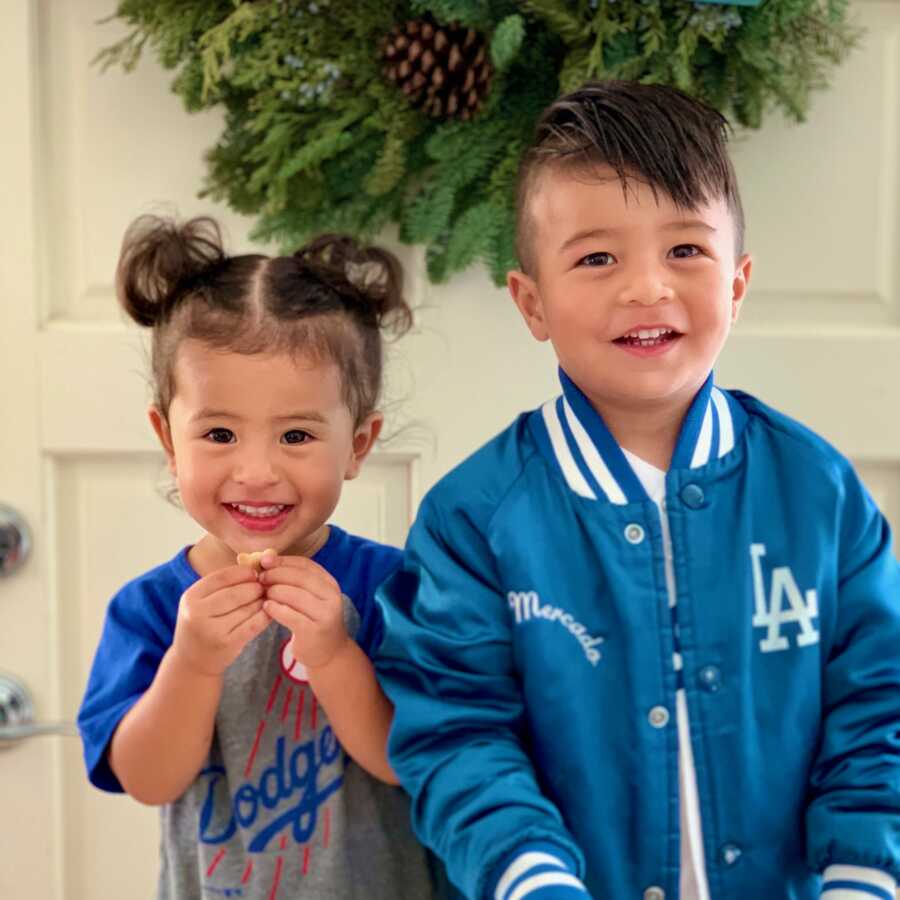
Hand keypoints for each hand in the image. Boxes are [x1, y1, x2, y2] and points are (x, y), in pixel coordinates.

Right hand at [171, 565, 269, 676]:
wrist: (191, 662)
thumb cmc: (202, 624)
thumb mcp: (201, 602)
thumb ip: (222, 584)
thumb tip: (254, 564)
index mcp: (190, 598)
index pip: (221, 577)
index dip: (242, 572)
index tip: (255, 572)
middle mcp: (197, 613)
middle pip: (235, 593)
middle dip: (254, 587)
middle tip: (265, 586)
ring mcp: (211, 630)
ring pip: (246, 609)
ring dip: (261, 601)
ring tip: (268, 598)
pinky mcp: (226, 644)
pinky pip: (253, 625)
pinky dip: (264, 616)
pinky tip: (270, 612)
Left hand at [259, 554, 350, 669]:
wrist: (329, 652)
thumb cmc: (312, 620)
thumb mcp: (308, 597)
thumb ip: (292, 580)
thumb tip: (265, 558)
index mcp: (329, 583)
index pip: (305, 564)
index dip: (283, 561)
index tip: (264, 561)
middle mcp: (331, 596)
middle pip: (299, 577)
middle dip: (276, 575)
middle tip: (260, 579)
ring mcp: (325, 613)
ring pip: (294, 594)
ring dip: (274, 591)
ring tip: (263, 595)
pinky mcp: (315, 630)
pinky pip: (290, 615)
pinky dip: (275, 609)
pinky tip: (267, 608)